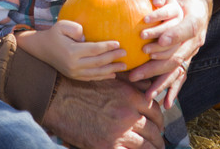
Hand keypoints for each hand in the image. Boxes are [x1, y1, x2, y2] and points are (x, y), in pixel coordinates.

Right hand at [17, 20, 126, 80]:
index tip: (118, 43)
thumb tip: (86, 37)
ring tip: (123, 66)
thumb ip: (76, 29)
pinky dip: (102, 77)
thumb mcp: (62, 25)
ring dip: (111, 70)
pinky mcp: (73, 76)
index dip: (107, 47)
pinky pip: (91, 78)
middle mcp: (73, 65)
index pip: (94, 50)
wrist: (41, 48)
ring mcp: (73, 73)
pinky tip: (112, 75)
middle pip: (97, 62)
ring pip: (96, 73)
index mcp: (72, 52)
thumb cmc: (54, 33)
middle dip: (112, 58)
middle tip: (125, 53)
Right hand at [44, 76, 164, 148]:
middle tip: (158, 141)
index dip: (159, 120)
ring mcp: (120, 131)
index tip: (157, 125)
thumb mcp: (110, 78)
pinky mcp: (109, 146)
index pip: (155, 110)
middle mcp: (128, 114)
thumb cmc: (83, 86)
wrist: (60, 98)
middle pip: (154, 129)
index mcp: (130, 96)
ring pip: (146, 145)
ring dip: (152, 148)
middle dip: (157, 136)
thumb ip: (131, 82)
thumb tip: (148, 85)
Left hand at [118, 0, 211, 102]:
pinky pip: (180, 74)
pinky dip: (173, 88)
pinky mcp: (188, 54)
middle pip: (178, 53)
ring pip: (177, 67)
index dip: (172, 35)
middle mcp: (197, 36)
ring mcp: (193, 48)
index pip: (185, 28)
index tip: (156, 43)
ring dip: (161, 80)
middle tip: (137, 73)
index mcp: (195, 16)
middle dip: (157, 65)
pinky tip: (164, 102)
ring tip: (145, 94)